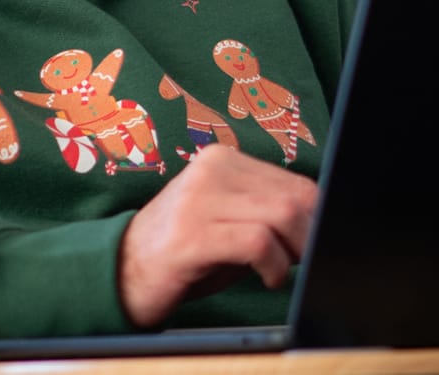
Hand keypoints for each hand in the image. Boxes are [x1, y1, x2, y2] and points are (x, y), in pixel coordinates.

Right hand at [115, 145, 318, 327]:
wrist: (121, 270)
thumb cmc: (183, 250)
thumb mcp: (228, 220)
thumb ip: (266, 212)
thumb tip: (317, 223)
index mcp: (222, 159)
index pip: (294, 181)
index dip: (314, 217)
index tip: (310, 244)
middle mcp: (211, 170)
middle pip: (293, 197)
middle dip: (309, 236)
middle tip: (301, 262)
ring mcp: (199, 199)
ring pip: (281, 215)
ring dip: (294, 252)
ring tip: (281, 270)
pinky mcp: (192, 235)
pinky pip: (258, 243)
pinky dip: (275, 266)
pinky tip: (268, 279)